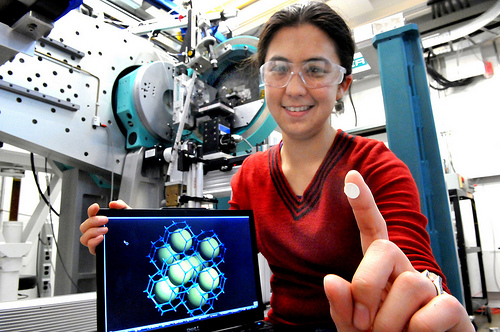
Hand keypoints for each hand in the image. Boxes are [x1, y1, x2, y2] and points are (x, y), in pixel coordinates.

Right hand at [79, 200, 129, 254]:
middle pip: (84, 226)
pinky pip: (90, 247)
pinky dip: (93, 241)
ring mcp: (95, 241)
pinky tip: (101, 237)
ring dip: (93, 232)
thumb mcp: (127, 215)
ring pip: (84, 237)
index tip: (96, 207)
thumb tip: (113, 204)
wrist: (137, 240)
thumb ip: (121, 206)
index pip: (91, 215)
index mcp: (100, 222)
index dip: (91, 210)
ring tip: (105, 230)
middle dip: (93, 221)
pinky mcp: (98, 250)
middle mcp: (95, 231)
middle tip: (105, 219)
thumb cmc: (129, 228)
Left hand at [324, 170, 473, 330]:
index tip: (351, 177)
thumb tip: (332, 281)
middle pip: (386, 249)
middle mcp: (404, 272)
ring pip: (410, 283)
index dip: (363, 204)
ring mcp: (429, 290)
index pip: (371, 230)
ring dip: (390, 320)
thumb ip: (342, 306)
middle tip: (362, 323)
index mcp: (379, 272)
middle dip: (367, 285)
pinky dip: (417, 331)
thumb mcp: (353, 326)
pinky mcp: (451, 309)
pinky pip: (435, 309)